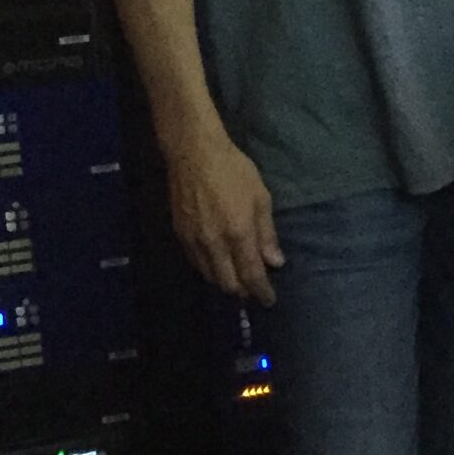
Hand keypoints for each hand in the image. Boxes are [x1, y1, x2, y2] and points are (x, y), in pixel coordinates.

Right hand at [166, 129, 284, 304]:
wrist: (193, 154)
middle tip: (254, 292)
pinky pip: (195, 263)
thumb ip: (267, 234)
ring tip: (238, 282)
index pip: (251, 275)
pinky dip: (209, 270)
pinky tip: (218, 266)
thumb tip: (275, 262)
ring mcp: (193, 241)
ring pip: (209, 276)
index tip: (270, 300)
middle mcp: (214, 243)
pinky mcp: (179, 235)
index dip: (261, 291)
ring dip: (225, 283)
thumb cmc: (234, 171)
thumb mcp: (260, 198)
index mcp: (238, 234)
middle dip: (243, 292)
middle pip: (228, 283)